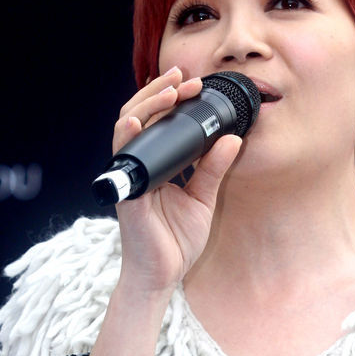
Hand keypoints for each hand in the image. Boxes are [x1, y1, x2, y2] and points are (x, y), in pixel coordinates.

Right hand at [112, 67, 241, 291]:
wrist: (162, 276)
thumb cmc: (176, 241)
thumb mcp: (203, 199)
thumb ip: (214, 169)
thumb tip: (233, 139)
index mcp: (157, 164)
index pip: (159, 121)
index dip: (173, 99)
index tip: (195, 84)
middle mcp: (140, 165)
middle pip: (140, 116)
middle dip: (161, 93)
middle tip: (185, 79)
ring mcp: (130, 176)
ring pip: (127, 128)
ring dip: (147, 106)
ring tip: (169, 91)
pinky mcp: (126, 191)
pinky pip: (121, 159)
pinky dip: (127, 138)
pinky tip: (135, 123)